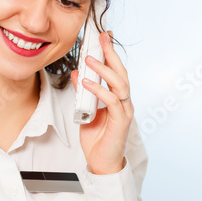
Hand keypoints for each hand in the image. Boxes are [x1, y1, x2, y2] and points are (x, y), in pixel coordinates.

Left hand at [71, 30, 131, 175]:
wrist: (101, 163)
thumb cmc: (96, 139)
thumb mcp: (84, 110)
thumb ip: (83, 92)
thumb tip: (77, 73)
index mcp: (117, 97)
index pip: (116, 70)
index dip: (111, 53)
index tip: (103, 37)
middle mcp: (124, 101)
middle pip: (121, 72)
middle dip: (111, 53)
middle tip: (101, 38)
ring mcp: (124, 111)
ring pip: (119, 84)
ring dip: (104, 70)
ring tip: (90, 59)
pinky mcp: (120, 122)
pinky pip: (112, 101)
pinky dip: (99, 90)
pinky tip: (87, 83)